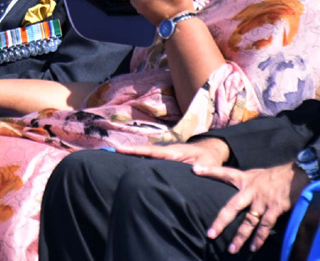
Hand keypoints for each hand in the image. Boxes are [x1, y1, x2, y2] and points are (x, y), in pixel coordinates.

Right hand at [113, 136, 229, 167]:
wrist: (211, 151)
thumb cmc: (210, 159)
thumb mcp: (208, 164)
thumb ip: (202, 168)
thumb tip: (193, 171)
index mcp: (173, 152)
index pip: (151, 151)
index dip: (135, 150)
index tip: (119, 149)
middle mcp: (166, 152)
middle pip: (143, 151)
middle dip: (127, 151)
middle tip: (108, 152)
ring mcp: (165, 155)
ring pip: (145, 155)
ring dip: (131, 155)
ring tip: (112, 156)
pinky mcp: (166, 160)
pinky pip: (150, 159)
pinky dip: (139, 159)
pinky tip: (129, 164)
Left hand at [196, 161, 303, 253]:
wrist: (297, 174)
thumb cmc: (277, 176)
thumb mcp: (257, 175)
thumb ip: (246, 183)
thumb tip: (238, 194)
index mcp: (245, 179)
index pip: (225, 173)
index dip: (210, 170)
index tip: (195, 169)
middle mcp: (251, 190)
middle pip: (231, 207)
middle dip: (221, 222)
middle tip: (211, 234)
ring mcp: (262, 200)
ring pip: (248, 221)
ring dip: (240, 236)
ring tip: (232, 249)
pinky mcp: (274, 208)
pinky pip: (265, 226)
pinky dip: (259, 238)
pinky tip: (253, 247)